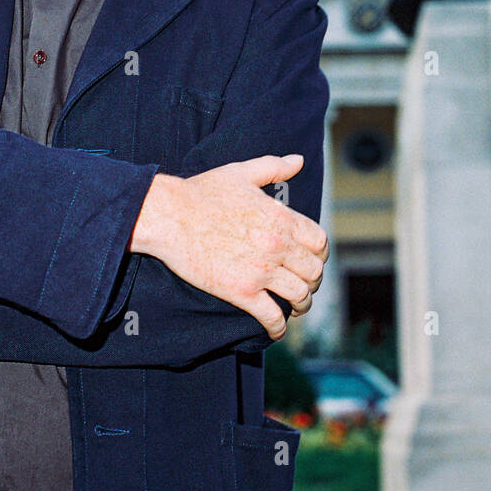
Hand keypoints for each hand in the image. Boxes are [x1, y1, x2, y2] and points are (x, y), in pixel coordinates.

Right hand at [130, 154, 327, 340]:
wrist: (170, 216)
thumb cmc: (202, 192)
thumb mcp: (241, 172)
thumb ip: (274, 167)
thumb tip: (298, 160)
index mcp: (281, 217)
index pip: (319, 242)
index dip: (320, 255)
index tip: (313, 260)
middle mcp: (277, 245)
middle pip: (314, 271)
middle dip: (314, 282)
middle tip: (305, 286)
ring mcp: (261, 270)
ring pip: (299, 296)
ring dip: (302, 306)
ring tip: (296, 308)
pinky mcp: (242, 291)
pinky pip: (272, 316)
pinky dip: (278, 327)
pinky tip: (276, 329)